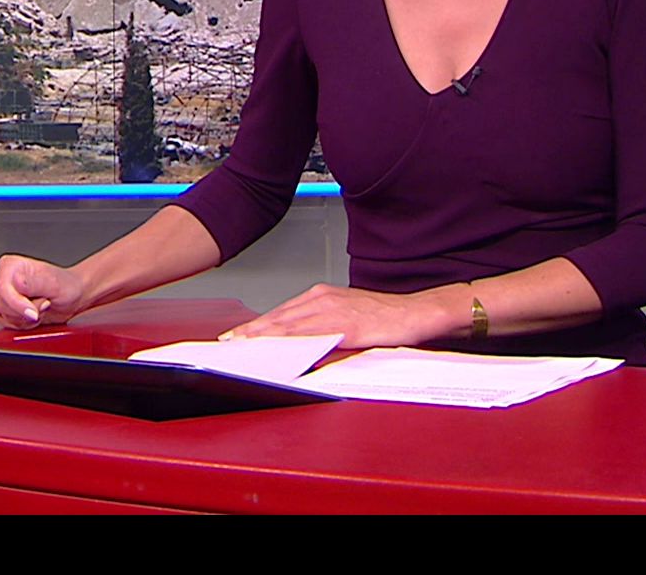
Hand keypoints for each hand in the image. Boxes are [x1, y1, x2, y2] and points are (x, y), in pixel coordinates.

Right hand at [0, 254, 88, 328]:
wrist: (72, 297)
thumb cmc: (66, 285)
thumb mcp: (54, 283)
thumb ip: (34, 282)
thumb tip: (16, 281)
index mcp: (10, 265)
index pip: (2, 288)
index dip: (17, 303)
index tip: (33, 312)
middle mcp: (2, 278)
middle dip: (24, 311)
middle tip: (45, 304)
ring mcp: (2, 294)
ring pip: (2, 316)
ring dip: (25, 318)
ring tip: (42, 307)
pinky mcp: (4, 309)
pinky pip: (7, 324)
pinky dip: (23, 324)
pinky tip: (36, 315)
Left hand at [219, 283, 449, 349]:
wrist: (417, 313)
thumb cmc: (385, 317)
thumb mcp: (347, 318)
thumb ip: (322, 328)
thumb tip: (300, 345)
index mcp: (322, 296)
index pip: (281, 312)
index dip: (257, 324)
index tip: (237, 334)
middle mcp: (323, 299)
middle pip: (279, 317)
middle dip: (251, 331)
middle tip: (228, 342)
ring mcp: (333, 311)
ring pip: (290, 325)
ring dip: (263, 335)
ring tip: (242, 346)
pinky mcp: (346, 326)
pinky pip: (313, 336)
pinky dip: (292, 342)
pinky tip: (278, 349)